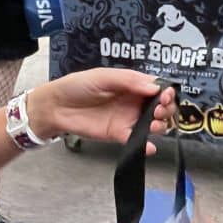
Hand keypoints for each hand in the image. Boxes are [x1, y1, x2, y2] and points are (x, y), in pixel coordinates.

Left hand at [26, 69, 176, 154]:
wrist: (56, 107)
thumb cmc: (78, 85)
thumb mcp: (104, 77)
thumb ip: (129, 81)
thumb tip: (154, 87)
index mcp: (132, 84)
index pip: (157, 87)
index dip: (166, 92)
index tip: (165, 96)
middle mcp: (134, 101)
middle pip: (161, 106)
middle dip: (166, 109)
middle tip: (160, 111)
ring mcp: (128, 119)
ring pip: (154, 124)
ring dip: (160, 125)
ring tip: (154, 124)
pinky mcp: (119, 134)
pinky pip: (137, 140)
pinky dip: (147, 145)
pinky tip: (149, 146)